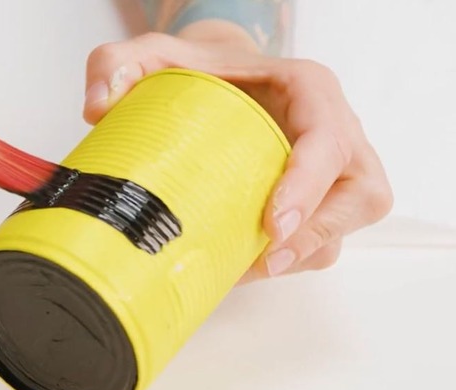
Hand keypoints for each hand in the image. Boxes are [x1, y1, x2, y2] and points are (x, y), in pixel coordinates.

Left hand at [82, 29, 392, 280]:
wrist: (218, 83)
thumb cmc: (198, 72)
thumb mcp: (154, 55)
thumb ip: (117, 65)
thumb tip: (96, 108)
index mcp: (308, 89)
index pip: (330, 138)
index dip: (309, 185)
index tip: (271, 224)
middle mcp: (335, 127)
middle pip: (360, 191)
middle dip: (318, 231)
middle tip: (266, 258)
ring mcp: (335, 167)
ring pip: (349, 221)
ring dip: (307, 251)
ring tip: (251, 267)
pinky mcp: (322, 197)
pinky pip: (326, 237)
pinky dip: (295, 257)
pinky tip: (248, 263)